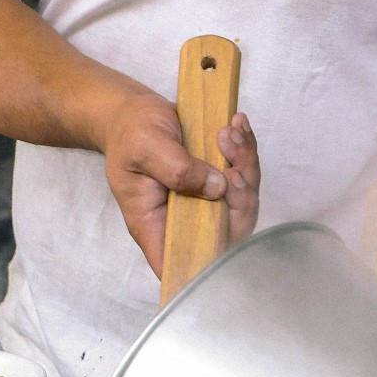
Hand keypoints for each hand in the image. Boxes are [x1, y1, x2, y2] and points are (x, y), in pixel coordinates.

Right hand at [101, 94, 259, 275]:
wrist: (133, 112)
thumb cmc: (129, 134)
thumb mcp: (145, 147)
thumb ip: (177, 170)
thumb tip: (217, 188)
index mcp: (155, 225)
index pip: (182, 264)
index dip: (207, 262)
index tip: (221, 220)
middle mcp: (184, 219)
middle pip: (227, 231)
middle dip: (241, 195)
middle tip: (230, 156)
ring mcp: (204, 201)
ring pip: (242, 200)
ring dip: (245, 164)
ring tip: (230, 130)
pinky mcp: (218, 181)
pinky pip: (244, 174)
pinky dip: (246, 149)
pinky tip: (237, 124)